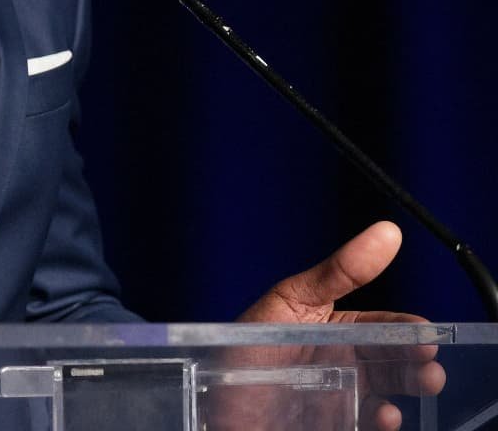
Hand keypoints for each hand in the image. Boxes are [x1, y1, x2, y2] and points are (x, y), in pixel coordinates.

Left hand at [209, 221, 445, 430]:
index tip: (427, 332)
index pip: (384, 328)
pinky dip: (382, 422)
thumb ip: (338, 272)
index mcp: (336, 331)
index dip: (407, 330)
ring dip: (407, 390)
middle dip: (416, 363)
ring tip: (420, 383)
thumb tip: (387, 232)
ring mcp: (342, 399)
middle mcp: (344, 365)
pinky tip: (385, 415)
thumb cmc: (244, 344)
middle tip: (429, 364)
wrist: (213, 399)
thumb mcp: (291, 299)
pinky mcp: (337, 426)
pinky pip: (368, 425)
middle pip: (393, 363)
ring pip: (388, 394)